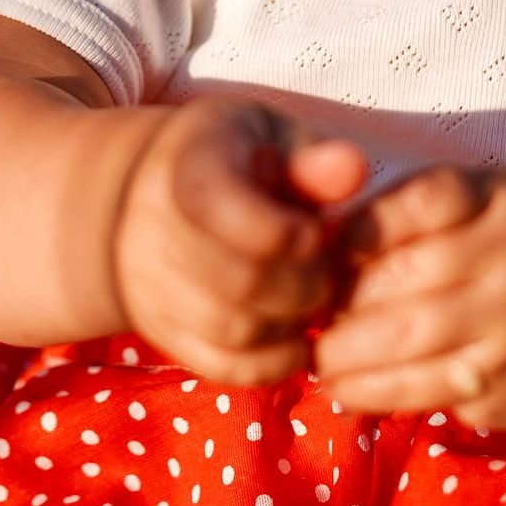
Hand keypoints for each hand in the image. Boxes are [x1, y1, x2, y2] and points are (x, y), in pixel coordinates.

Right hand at [109, 97, 367, 385]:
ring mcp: (151, 285)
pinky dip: (271, 362)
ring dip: (289, 322)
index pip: (219, 207)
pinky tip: (295, 338)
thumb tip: (353, 168)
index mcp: (188, 168)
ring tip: (309, 296)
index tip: (314, 232)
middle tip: (324, 269)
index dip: (282, 231)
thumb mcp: (275, 141)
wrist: (162, 192)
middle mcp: (154, 229)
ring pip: (231, 329)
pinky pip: (220, 365)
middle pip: (237, 279)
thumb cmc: (241, 160)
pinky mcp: (163, 330)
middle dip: (302, 283)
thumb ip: (313, 161)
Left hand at [310, 165, 505, 430]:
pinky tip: (349, 391)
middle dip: (341, 300)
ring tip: (320, 360)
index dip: (361, 226)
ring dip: (344, 357)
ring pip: (406, 341)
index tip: (328, 249)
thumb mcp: (477, 208)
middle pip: (403, 276)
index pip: (422, 201)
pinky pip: (425, 390)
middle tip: (306, 313)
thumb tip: (314, 244)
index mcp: (503, 198)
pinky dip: (373, 394)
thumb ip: (408, 212)